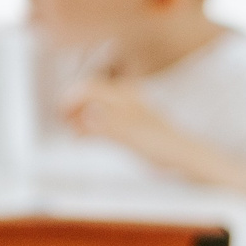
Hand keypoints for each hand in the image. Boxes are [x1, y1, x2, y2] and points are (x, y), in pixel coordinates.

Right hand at [62, 76, 185, 169]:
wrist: (183, 157)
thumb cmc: (163, 145)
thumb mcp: (132, 136)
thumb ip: (109, 126)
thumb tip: (88, 115)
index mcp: (125, 98)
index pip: (90, 88)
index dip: (72, 99)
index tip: (62, 114)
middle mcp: (125, 101)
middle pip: (90, 95)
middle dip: (74, 108)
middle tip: (65, 124)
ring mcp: (126, 112)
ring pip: (94, 107)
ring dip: (81, 117)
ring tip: (74, 132)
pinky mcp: (128, 125)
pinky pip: (102, 119)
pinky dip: (90, 125)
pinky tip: (83, 136)